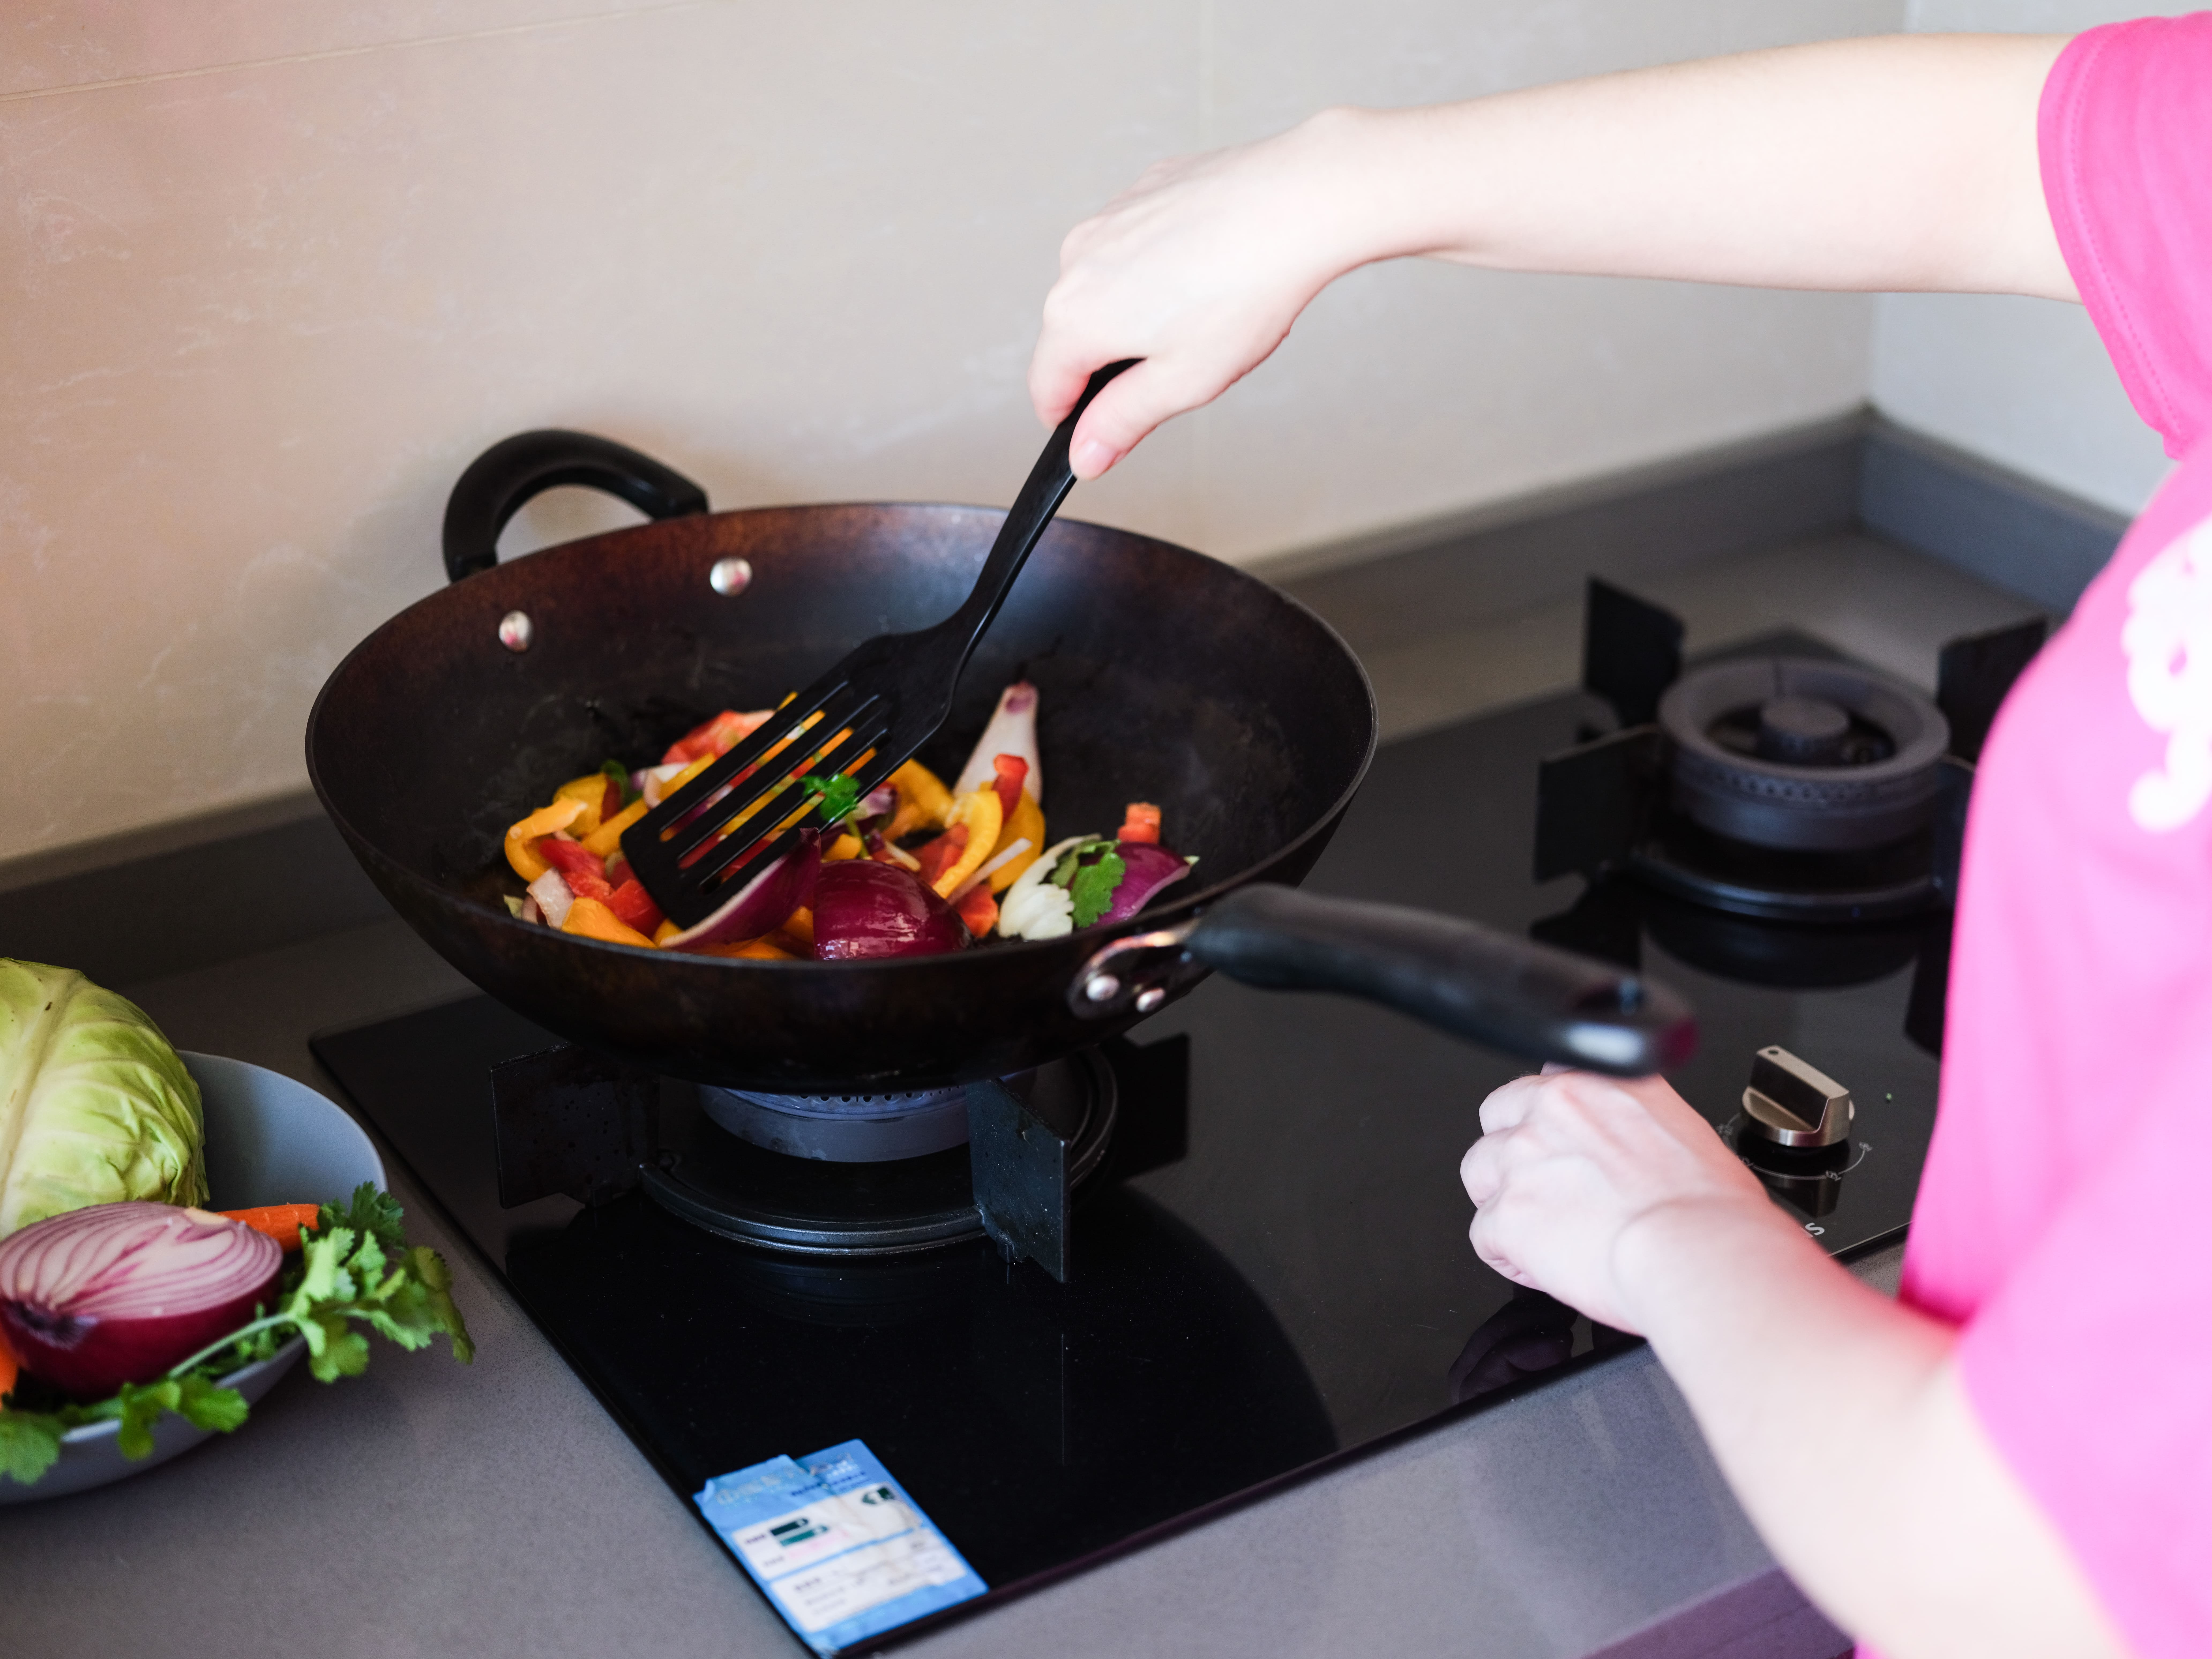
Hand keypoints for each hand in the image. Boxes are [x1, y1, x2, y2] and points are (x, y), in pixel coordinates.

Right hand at [1029, 109, 1384, 478]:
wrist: (1297, 204)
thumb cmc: (1247, 290)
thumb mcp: (1182, 382)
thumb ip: (1121, 422)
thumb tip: (1085, 455)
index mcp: (1075, 316)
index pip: (1046, 388)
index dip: (1071, 421)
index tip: (1104, 431)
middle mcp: (1076, 260)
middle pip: (1074, 335)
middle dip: (1115, 360)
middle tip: (1182, 363)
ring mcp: (1107, 219)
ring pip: (1105, 287)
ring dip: (1138, 310)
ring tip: (1203, 310)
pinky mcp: (1141, 191)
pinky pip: (1135, 246)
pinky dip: (1160, 265)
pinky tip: (1208, 268)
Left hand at [1459, 1067, 1776, 1333]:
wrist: (1696, 1249)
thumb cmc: (1707, 1205)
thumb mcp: (1682, 1130)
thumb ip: (1633, 1124)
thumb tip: (1628, 1145)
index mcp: (1597, 1082)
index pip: (1547, 1079)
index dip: (1547, 1116)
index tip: (1560, 1140)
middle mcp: (1552, 1109)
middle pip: (1498, 1119)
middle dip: (1512, 1152)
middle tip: (1545, 1188)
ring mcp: (1522, 1159)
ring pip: (1478, 1171)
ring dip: (1503, 1199)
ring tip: (1542, 1230)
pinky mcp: (1507, 1213)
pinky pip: (1484, 1235)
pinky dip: (1509, 1255)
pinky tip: (1544, 1268)